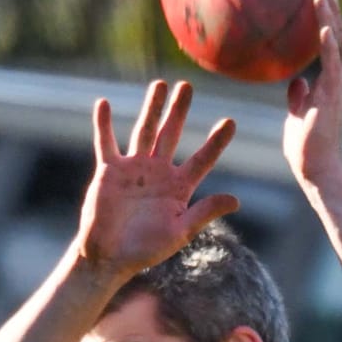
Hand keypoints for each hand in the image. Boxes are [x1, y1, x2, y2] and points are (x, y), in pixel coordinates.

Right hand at [80, 82, 236, 275]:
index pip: (202, 160)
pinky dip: (104, 124)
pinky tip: (105, 104)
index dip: (216, 142)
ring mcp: (134, 168)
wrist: (110, 256)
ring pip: (144, 130)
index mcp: (179, 188)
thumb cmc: (146, 250)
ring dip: (151, 108)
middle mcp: (158, 173)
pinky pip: (106, 142)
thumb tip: (236, 200)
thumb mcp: (180, 232)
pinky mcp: (109, 170)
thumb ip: (205, 212)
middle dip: (179, 111)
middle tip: (187, 86)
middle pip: (171, 135)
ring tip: (159, 84)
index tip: (230, 121)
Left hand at [283, 0, 341, 196]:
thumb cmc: (306, 148)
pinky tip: (322, 25)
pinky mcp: (333, 95)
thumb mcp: (297, 114)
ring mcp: (336, 86)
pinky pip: (332, 64)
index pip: (329, 46)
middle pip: (336, 38)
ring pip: (336, 45)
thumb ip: (298, 95)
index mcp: (328, 83)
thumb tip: (295, 80)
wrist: (316, 169)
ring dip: (330, 19)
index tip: (318, 0)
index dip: (325, 22)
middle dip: (330, 12)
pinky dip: (328, 43)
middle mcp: (336, 80)